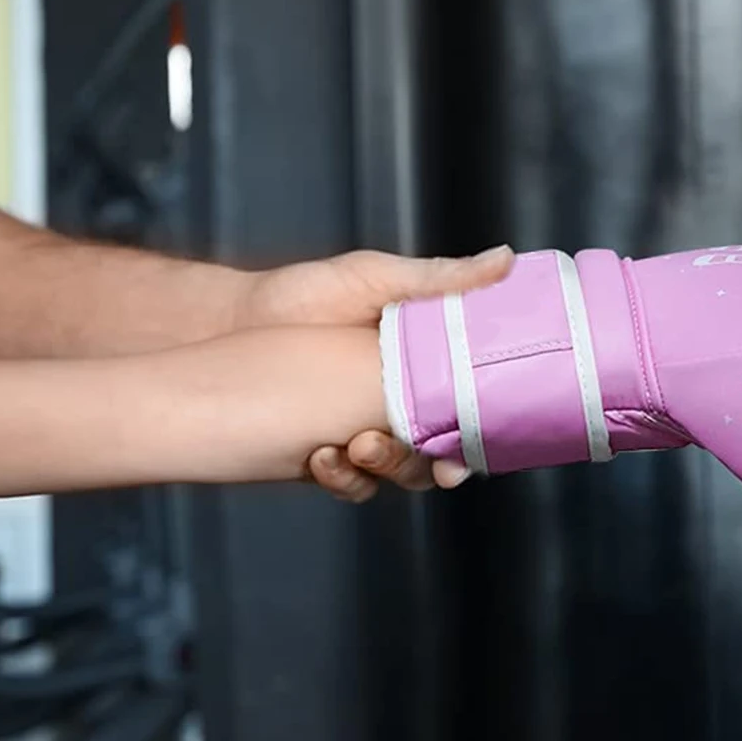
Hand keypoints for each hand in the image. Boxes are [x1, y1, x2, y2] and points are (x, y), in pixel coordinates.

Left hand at [238, 244, 515, 501]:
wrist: (236, 320)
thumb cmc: (308, 292)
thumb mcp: (376, 277)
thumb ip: (440, 280)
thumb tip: (505, 259)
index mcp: (428, 366)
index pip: (471, 409)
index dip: (482, 435)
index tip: (475, 448)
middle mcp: (402, 405)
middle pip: (440, 452)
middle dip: (435, 464)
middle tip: (423, 457)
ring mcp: (364, 430)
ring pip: (398, 473)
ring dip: (388, 469)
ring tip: (358, 446)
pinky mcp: (328, 451)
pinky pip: (348, 481)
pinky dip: (342, 478)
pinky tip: (323, 458)